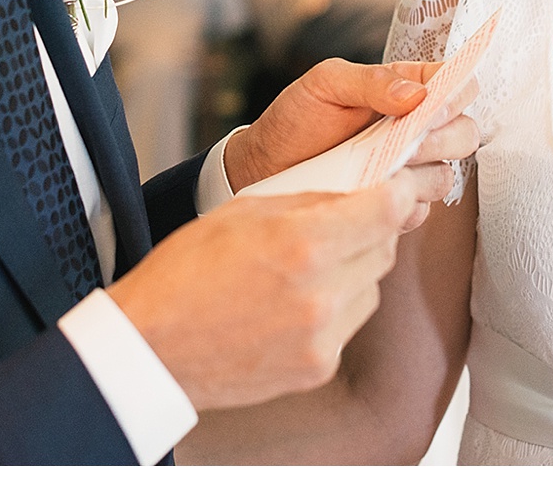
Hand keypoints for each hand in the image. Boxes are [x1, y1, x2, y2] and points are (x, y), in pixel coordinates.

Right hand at [106, 173, 420, 409]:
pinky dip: (335, 308)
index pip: (388, 210)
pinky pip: (348, 325)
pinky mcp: (319, 367)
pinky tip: (296, 303)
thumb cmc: (185, 273)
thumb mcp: (243, 212)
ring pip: (371, 289)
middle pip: (385, 249)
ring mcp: (323, 337)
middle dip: (374, 230)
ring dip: (355, 270)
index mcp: (303, 244)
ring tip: (310, 267)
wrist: (152, 349)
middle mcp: (322, 294)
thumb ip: (307, 201)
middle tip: (347, 221)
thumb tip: (354, 192)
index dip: (400, 192)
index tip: (399, 186)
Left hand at [226, 59, 478, 230]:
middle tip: (408, 142)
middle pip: (465, 133)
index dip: (455, 95)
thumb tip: (417, 94)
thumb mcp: (326, 83)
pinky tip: (372, 192)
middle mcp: (415, 128)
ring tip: (383, 168)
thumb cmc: (295, 118)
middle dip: (443, 139)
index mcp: (406, 88)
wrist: (264, 165)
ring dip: (421, 174)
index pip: (458, 84)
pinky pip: (419, 209)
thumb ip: (372, 81)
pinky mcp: (395, 203)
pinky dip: (400, 204)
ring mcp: (408, 168)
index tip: (430, 108)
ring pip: (446, 176)